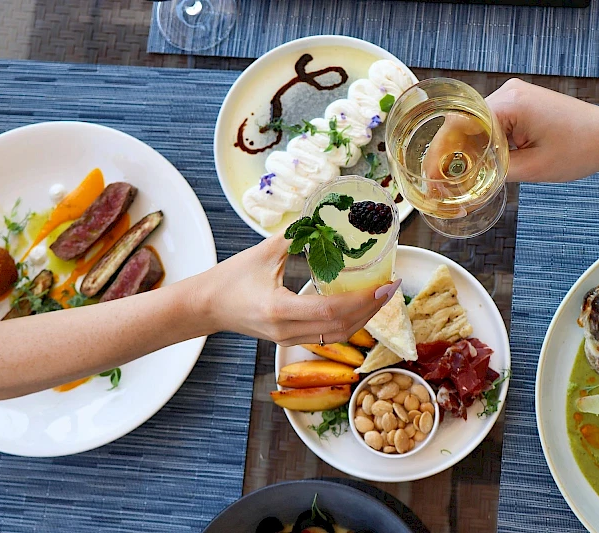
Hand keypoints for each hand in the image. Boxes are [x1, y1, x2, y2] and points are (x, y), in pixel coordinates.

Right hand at [191, 233, 399, 345]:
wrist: (206, 307)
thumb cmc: (230, 279)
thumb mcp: (263, 253)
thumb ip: (295, 235)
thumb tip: (322, 217)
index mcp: (280, 309)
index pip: (332, 309)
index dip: (364, 299)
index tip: (386, 284)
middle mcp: (287, 330)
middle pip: (342, 326)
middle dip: (372, 308)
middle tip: (392, 287)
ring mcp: (288, 339)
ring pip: (338, 335)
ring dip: (364, 318)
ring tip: (381, 296)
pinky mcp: (289, 340)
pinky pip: (327, 336)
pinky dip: (348, 322)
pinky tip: (359, 306)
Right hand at [422, 79, 598, 183]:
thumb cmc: (581, 149)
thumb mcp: (533, 168)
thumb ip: (494, 171)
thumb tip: (466, 180)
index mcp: (509, 103)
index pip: (459, 126)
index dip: (441, 153)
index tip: (432, 176)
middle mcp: (508, 92)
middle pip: (463, 124)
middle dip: (450, 153)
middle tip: (440, 182)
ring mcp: (514, 96)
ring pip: (475, 125)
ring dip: (467, 150)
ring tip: (458, 178)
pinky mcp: (520, 104)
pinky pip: (491, 124)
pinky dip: (483, 144)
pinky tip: (479, 164)